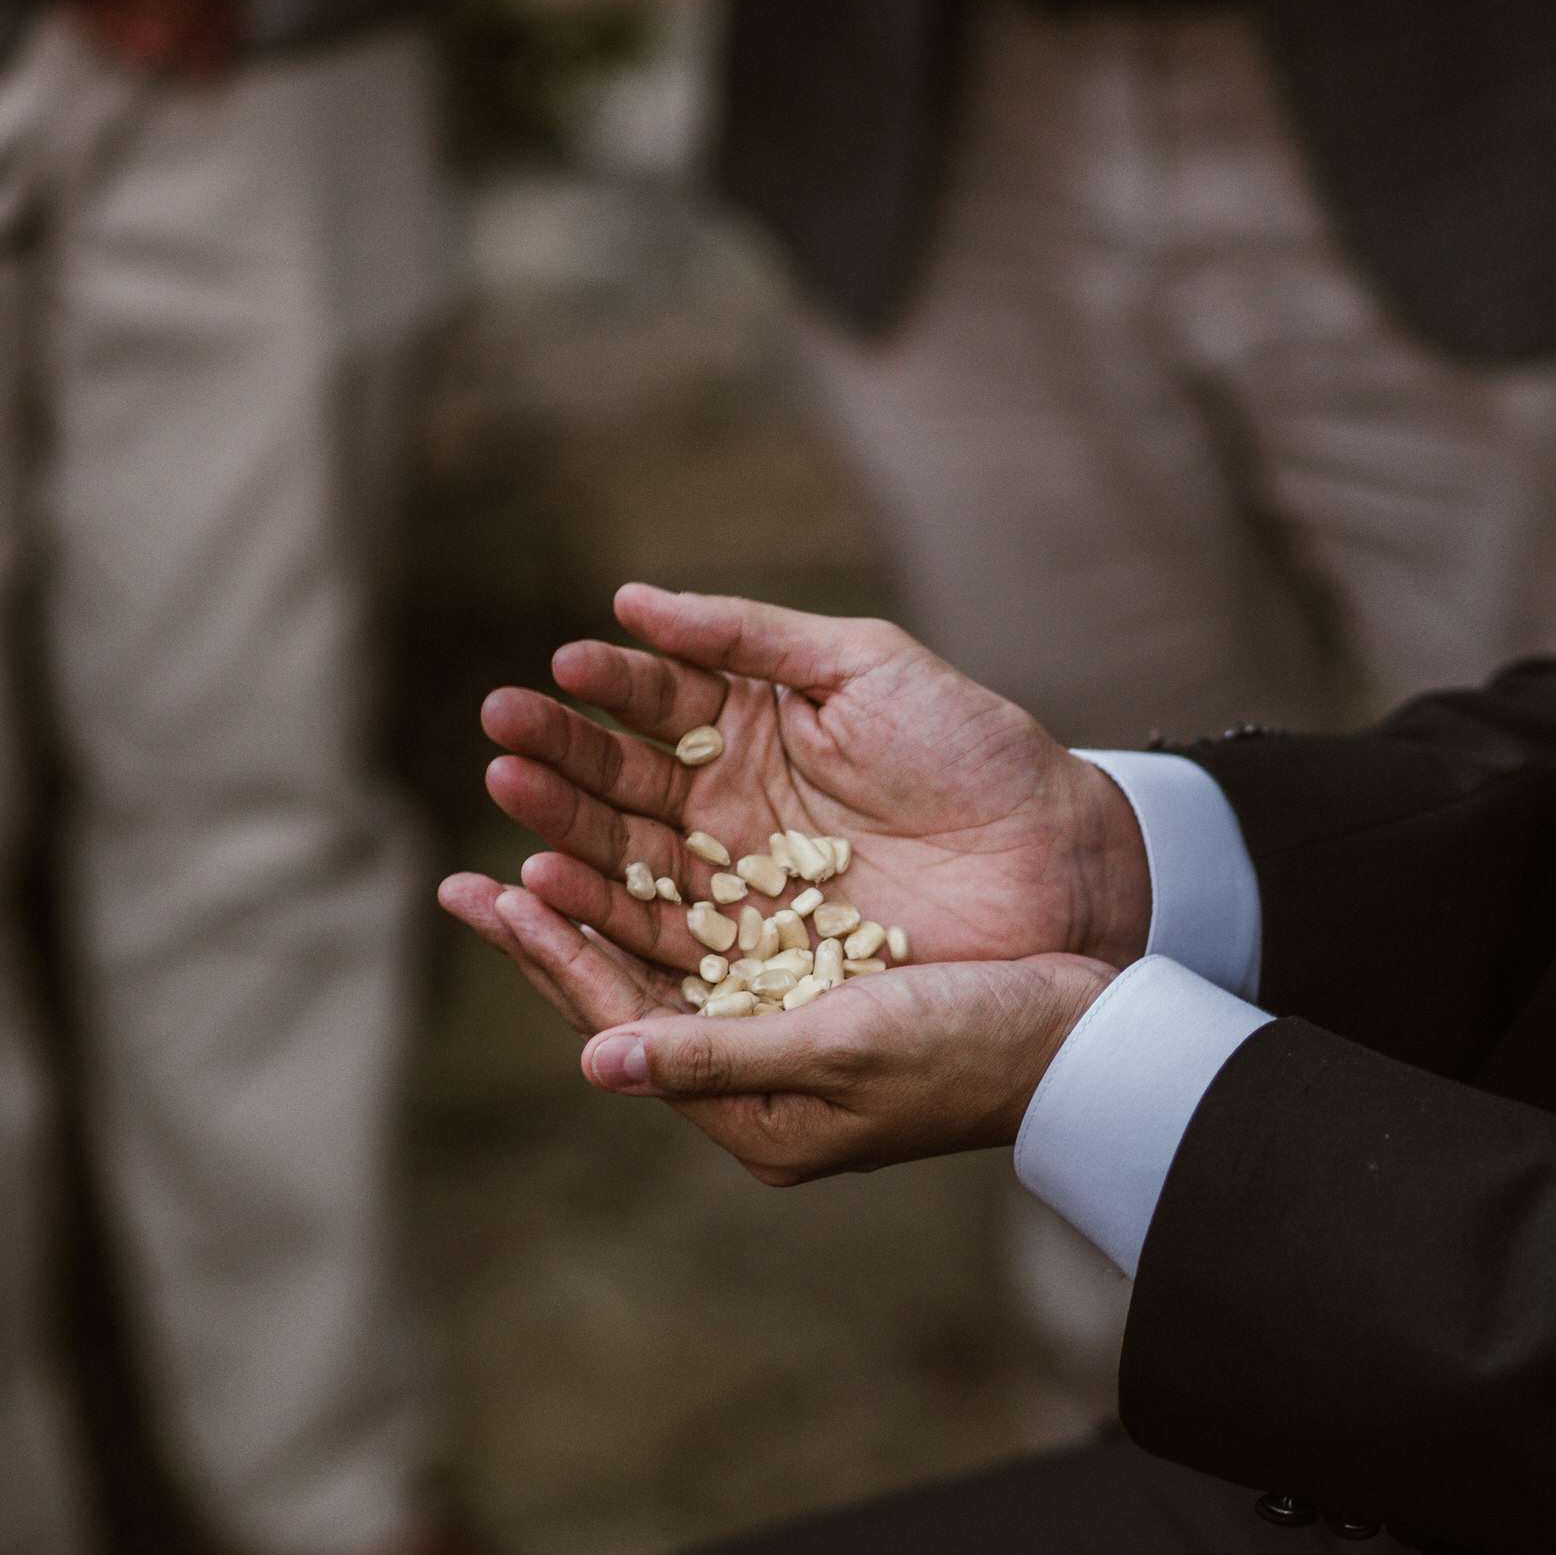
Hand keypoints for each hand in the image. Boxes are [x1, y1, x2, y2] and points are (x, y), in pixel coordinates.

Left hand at [452, 875, 1114, 1181]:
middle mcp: (750, 1070)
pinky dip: (667, 882)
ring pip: (663, 950)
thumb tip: (594, 1062)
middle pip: (625, 987)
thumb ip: (717, 1055)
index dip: (554, 956)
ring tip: (527, 841)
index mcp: (747, 1111)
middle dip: (548, 925)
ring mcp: (781, 1024)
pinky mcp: (815, 979)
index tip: (490, 890)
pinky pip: (717, 927)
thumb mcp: (842, 1049)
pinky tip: (632, 841)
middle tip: (462, 878)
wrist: (1082, 1036)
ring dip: (597, 892)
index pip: (622, 1024)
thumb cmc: (973, 1050)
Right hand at [453, 586, 1151, 985]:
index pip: (652, 706)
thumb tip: (631, 598)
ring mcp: (735, 885)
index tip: (552, 674)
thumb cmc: (971, 748)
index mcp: (749, 729)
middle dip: (557, 761)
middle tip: (501, 740)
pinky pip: (666, 938)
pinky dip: (608, 912)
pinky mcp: (753, 956)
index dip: (600, 692)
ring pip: (627, 858)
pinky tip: (557, 883)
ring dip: (564, 831)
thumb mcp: (864, 666)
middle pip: (621, 784)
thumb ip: (750, 634)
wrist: (1055, 856)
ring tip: (511, 800)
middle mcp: (726, 809)